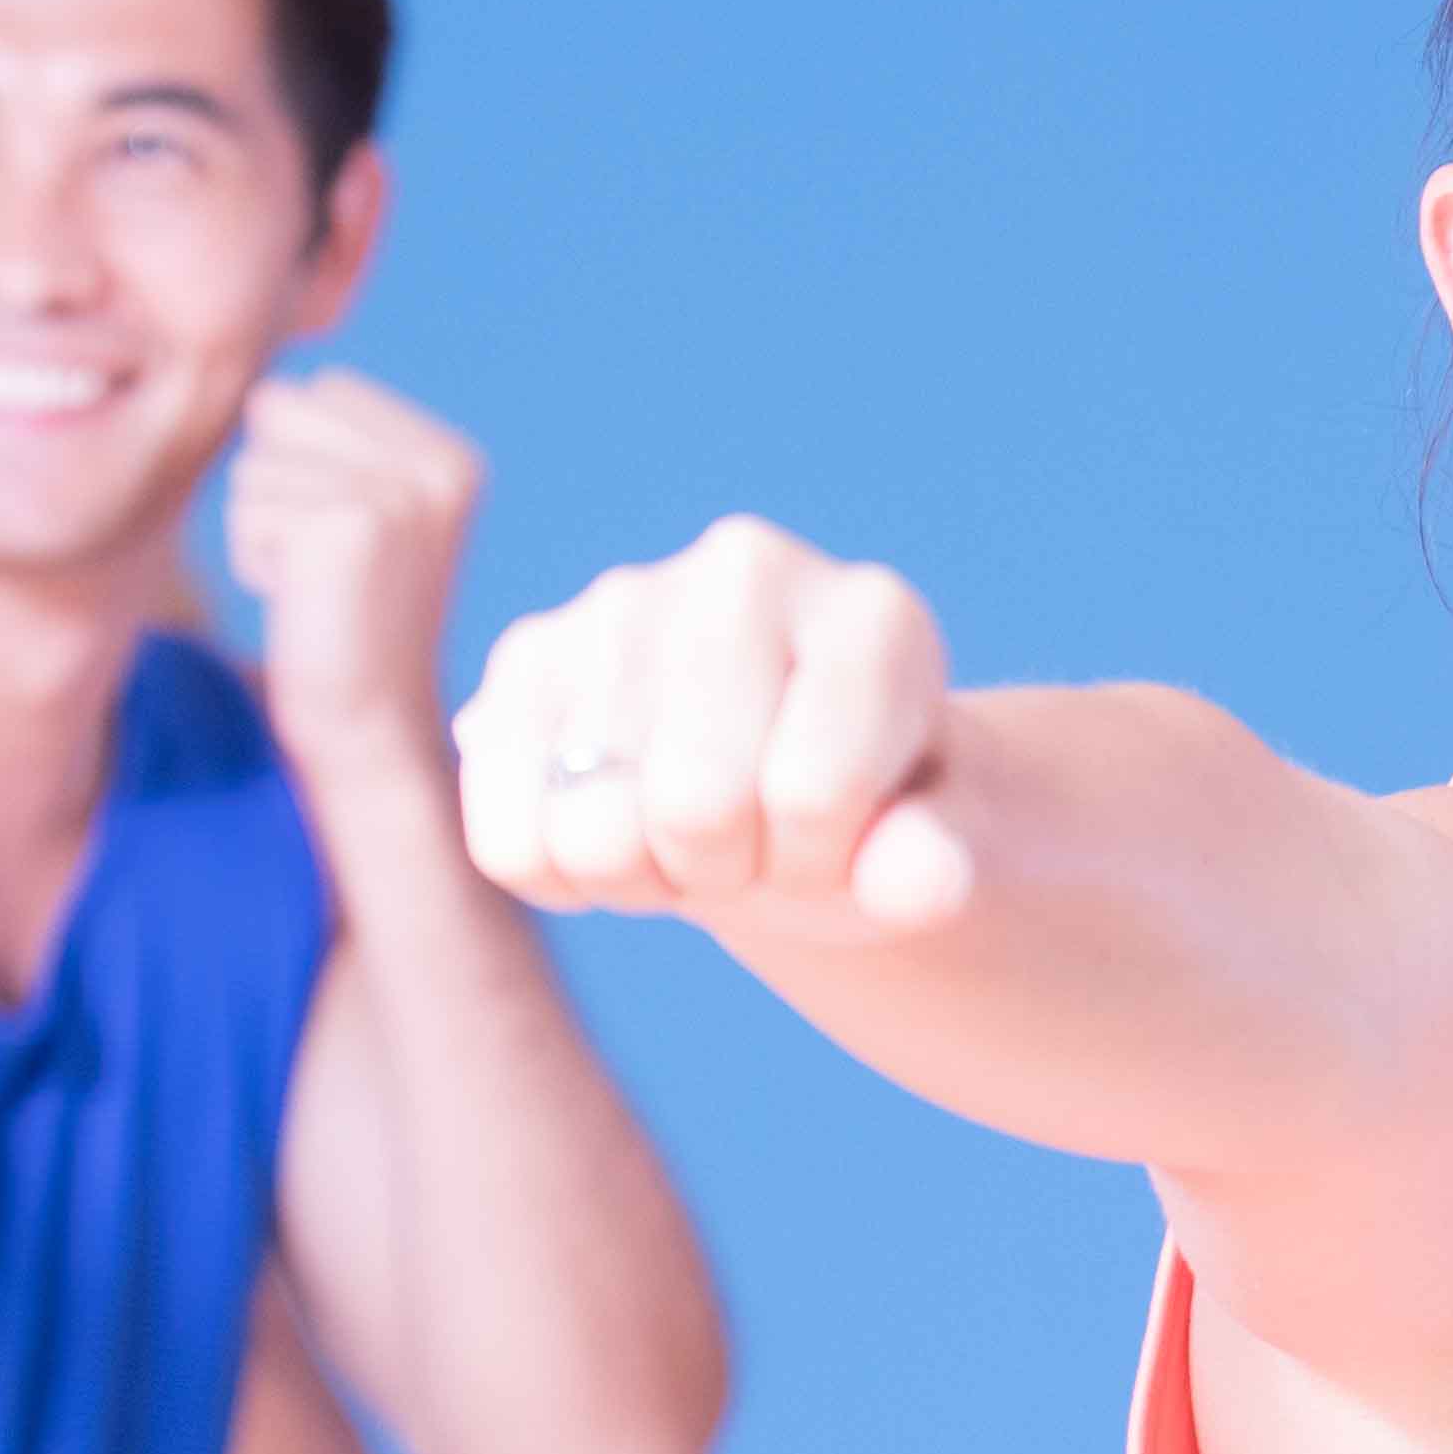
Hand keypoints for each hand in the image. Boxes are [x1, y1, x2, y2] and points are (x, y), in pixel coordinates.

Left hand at [224, 367, 486, 773]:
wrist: (368, 726)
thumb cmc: (343, 622)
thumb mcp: (361, 513)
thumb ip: (331, 441)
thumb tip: (259, 383)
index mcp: (450, 455)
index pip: (317, 391)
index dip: (299, 465)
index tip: (342, 540)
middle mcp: (437, 464)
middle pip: (279, 410)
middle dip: (273, 485)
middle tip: (322, 561)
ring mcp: (402, 491)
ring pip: (254, 464)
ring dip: (260, 528)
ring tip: (313, 584)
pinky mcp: (354, 521)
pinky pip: (247, 506)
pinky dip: (255, 558)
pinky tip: (302, 599)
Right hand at [454, 513, 975, 942]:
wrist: (791, 785)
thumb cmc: (877, 814)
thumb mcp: (939, 846)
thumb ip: (943, 861)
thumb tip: (925, 881)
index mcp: (872, 615)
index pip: (813, 795)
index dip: (822, 863)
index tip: (843, 838)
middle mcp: (745, 572)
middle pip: (693, 808)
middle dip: (730, 869)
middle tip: (759, 842)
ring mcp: (622, 604)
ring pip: (593, 833)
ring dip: (647, 875)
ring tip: (695, 828)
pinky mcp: (527, 656)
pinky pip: (509, 839)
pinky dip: (561, 877)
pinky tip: (619, 826)